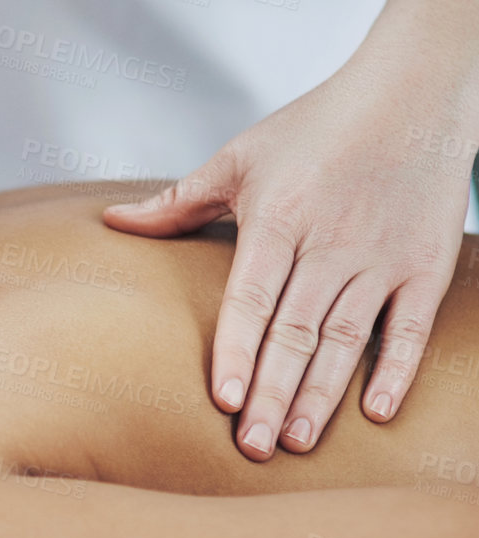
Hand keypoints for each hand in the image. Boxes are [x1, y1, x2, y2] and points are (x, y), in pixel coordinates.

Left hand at [103, 29, 474, 461]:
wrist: (414, 90)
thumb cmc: (317, 124)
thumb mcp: (240, 156)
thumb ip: (179, 201)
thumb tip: (113, 222)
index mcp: (279, 220)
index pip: (251, 299)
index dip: (238, 352)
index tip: (225, 401)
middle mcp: (330, 244)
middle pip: (296, 332)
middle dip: (274, 394)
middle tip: (254, 447)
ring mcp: (381, 258)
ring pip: (347, 338)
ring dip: (323, 393)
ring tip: (300, 441)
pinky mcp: (425, 265)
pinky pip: (410, 328)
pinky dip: (397, 371)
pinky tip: (376, 413)